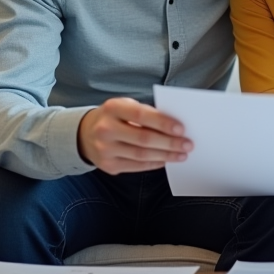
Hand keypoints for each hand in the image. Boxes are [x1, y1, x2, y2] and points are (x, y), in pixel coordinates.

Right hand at [77, 98, 191, 174]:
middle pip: (143, 139)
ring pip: (141, 155)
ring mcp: (105, 149)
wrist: (86, 133)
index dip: (162, 123)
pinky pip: (137, 166)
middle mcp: (105, 129)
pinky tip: (166, 160)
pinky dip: (154, 163)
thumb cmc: (115, 117)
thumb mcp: (125, 107)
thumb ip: (146, 113)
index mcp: (112, 108)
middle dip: (169, 143)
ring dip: (166, 155)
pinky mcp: (108, 165)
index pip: (140, 115)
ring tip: (182, 154)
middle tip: (188, 144)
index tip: (181, 128)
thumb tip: (175, 126)